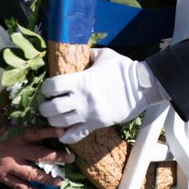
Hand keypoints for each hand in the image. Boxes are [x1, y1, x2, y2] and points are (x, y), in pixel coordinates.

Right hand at [0, 106, 74, 188]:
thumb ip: (11, 104)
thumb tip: (22, 89)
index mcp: (14, 134)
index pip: (37, 133)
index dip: (51, 132)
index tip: (65, 131)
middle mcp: (14, 151)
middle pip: (41, 156)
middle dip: (58, 158)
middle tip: (71, 158)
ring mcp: (7, 166)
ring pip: (32, 175)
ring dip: (48, 179)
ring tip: (61, 182)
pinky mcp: (0, 176)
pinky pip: (17, 186)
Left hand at [39, 48, 168, 143]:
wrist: (143, 87)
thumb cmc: (124, 69)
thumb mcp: (105, 55)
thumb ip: (89, 54)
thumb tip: (81, 52)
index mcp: (81, 80)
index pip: (52, 86)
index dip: (46, 87)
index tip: (48, 88)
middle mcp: (82, 99)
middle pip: (51, 108)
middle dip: (45, 106)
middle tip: (48, 103)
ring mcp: (89, 114)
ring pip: (60, 123)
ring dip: (53, 120)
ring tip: (56, 116)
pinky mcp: (97, 124)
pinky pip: (76, 135)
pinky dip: (66, 136)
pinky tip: (63, 132)